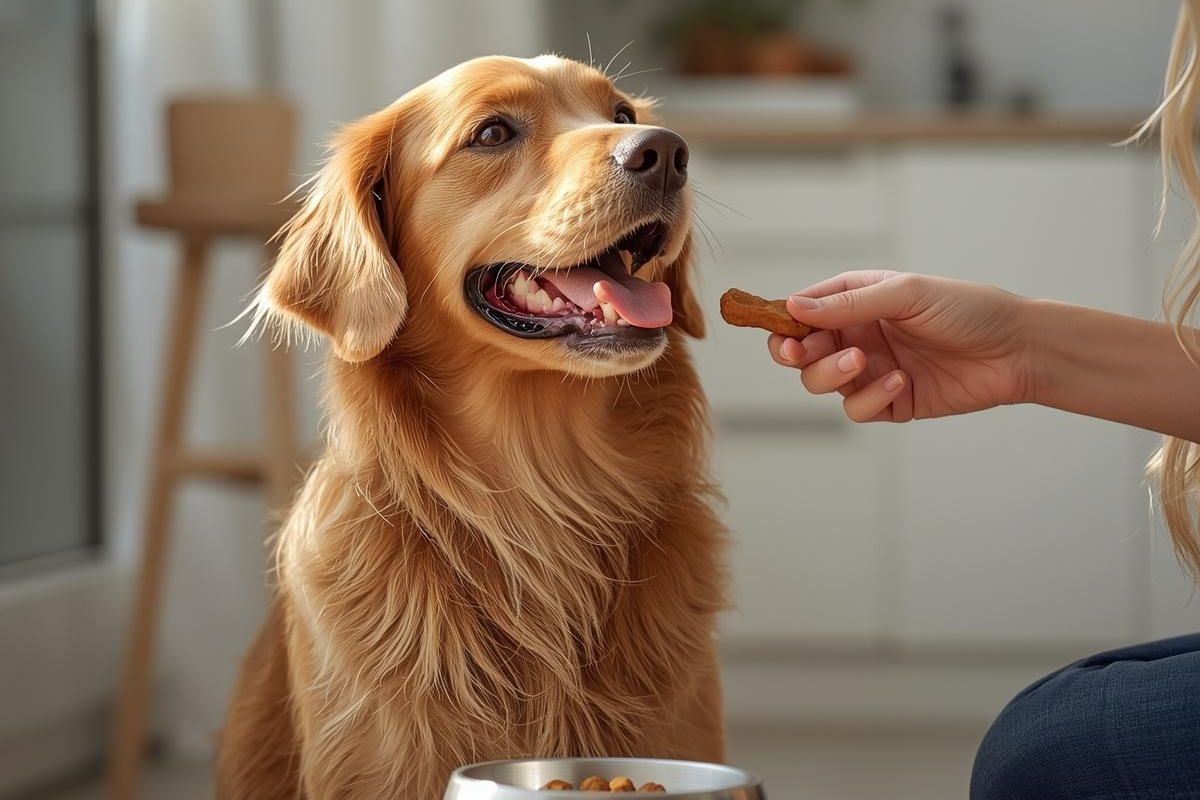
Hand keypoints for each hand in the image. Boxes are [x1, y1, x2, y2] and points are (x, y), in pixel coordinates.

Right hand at [769, 271, 1033, 421]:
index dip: (785, 324)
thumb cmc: (967, 309)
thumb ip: (848, 303)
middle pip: (803, 352)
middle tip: (804, 355)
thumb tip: (792, 308)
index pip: (802, 312)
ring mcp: (871, 370)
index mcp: (856, 300)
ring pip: (822, 383)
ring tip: (861, 364)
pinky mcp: (890, 402)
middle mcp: (858, 335)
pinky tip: (899, 382)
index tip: (784, 334)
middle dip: (799, 355)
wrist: (1017, 350)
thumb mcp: (905, 294)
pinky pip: (857, 408)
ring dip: (831, 375)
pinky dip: (870, 397)